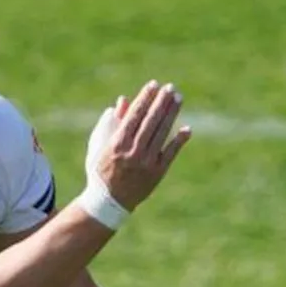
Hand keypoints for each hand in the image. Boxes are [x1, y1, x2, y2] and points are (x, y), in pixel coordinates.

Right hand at [85, 81, 192, 210]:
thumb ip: (110, 123)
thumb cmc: (100, 169)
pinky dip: (178, 141)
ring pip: (161, 133)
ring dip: (171, 114)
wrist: (108, 201)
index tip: (154, 84)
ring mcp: (146, 163)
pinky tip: (187, 128)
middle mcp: (132, 152)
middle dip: (161, 102)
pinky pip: (170, 154)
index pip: (135, 115)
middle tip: (170, 87)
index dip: (145, 98)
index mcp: (117, 143)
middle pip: (151, 121)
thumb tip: (124, 101)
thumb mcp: (99, 145)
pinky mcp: (157, 173)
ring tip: (178, 98)